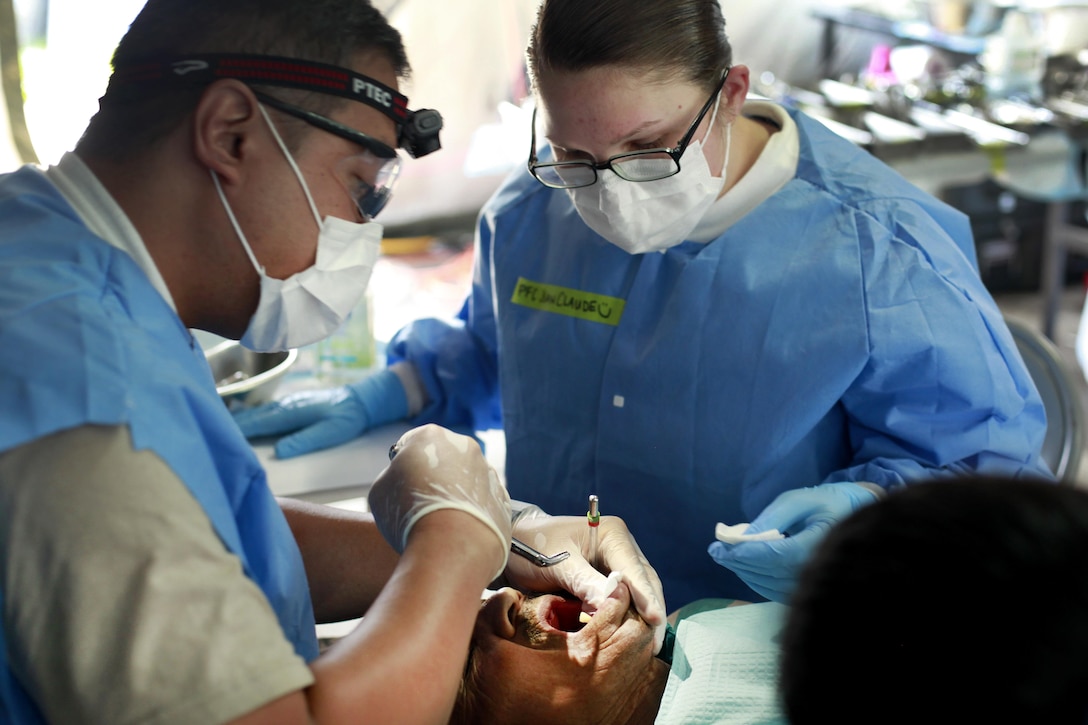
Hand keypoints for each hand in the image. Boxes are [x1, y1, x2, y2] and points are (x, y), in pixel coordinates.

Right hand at [231, 368, 407, 458]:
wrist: (361, 400)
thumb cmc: (346, 418)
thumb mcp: (329, 433)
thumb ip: (304, 441)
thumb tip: (278, 452)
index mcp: (292, 412)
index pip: (260, 422)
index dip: (240, 429)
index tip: (220, 434)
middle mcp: (286, 405)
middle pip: (254, 416)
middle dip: (232, 422)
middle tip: (209, 428)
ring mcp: (289, 403)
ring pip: (258, 412)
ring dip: (240, 418)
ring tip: (220, 425)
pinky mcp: (293, 404)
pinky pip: (267, 411)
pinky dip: (253, 416)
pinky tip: (247, 420)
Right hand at [368, 425, 511, 578]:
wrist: (453, 546)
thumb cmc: (410, 515)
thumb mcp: (379, 490)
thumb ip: (391, 476)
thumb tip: (401, 480)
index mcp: (431, 436)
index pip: (411, 443)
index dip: (401, 465)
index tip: (399, 485)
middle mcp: (464, 446)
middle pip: (442, 459)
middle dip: (432, 478)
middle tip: (419, 506)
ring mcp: (487, 471)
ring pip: (465, 479)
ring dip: (454, 494)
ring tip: (440, 523)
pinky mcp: (503, 497)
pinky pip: (482, 501)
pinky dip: (472, 512)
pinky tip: (459, 531)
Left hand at [505, 508, 666, 652]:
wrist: (513, 543)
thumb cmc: (531, 548)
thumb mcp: (556, 565)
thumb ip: (584, 583)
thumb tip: (612, 605)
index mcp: (611, 534)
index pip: (634, 569)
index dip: (645, 596)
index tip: (654, 619)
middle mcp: (620, 546)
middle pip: (644, 582)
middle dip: (650, 610)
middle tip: (654, 643)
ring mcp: (616, 563)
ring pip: (639, 592)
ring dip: (643, 616)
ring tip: (649, 646)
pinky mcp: (608, 579)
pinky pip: (625, 599)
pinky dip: (629, 616)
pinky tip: (632, 637)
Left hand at [708, 482, 879, 602]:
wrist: (857, 518)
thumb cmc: (828, 503)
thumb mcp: (799, 501)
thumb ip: (772, 518)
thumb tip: (744, 536)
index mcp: (820, 546)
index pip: (776, 556)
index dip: (746, 553)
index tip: (720, 547)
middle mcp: (819, 571)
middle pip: (769, 573)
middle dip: (738, 561)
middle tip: (716, 550)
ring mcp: (815, 585)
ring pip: (769, 585)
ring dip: (744, 571)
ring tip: (725, 555)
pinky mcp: (810, 591)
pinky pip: (776, 590)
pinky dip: (756, 578)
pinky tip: (744, 565)